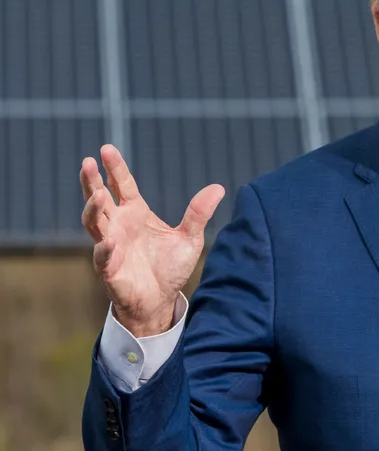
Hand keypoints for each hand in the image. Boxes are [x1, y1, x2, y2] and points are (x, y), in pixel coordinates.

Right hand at [80, 145, 224, 337]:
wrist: (161, 301)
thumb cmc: (169, 267)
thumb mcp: (189, 238)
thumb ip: (198, 213)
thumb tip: (219, 187)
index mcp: (135, 214)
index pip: (122, 185)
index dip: (114, 168)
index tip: (106, 149)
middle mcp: (118, 226)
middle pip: (98, 198)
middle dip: (91, 181)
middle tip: (87, 162)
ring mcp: (110, 246)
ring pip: (93, 224)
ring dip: (92, 209)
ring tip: (97, 195)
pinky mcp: (110, 270)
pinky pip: (103, 258)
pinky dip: (105, 250)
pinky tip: (109, 242)